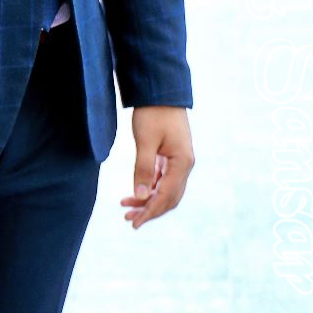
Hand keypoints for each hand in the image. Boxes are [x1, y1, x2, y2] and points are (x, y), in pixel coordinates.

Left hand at [120, 106, 194, 229]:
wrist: (161, 90)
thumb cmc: (153, 113)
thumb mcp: (145, 140)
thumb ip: (143, 168)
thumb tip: (139, 195)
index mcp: (182, 163)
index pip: (165, 196)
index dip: (149, 211)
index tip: (133, 222)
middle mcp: (185, 165)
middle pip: (169, 198)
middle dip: (149, 210)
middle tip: (128, 219)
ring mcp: (180, 160)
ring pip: (166, 189)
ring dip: (149, 200)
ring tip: (126, 206)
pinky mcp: (173, 155)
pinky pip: (163, 179)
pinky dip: (150, 187)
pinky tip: (136, 191)